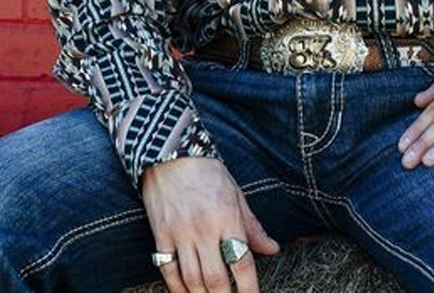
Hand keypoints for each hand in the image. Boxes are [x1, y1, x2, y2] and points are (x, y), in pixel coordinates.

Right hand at [141, 156, 279, 292]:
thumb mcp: (235, 193)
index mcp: (227, 216)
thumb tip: (272, 248)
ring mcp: (180, 233)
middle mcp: (204, 228)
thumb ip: (253, 225)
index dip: (249, 288)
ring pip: (192, 280)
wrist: (171, 154)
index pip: (242, 262)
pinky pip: (168, 270)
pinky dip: (177, 288)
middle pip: (216, 278)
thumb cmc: (206, 171)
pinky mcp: (161, 235)